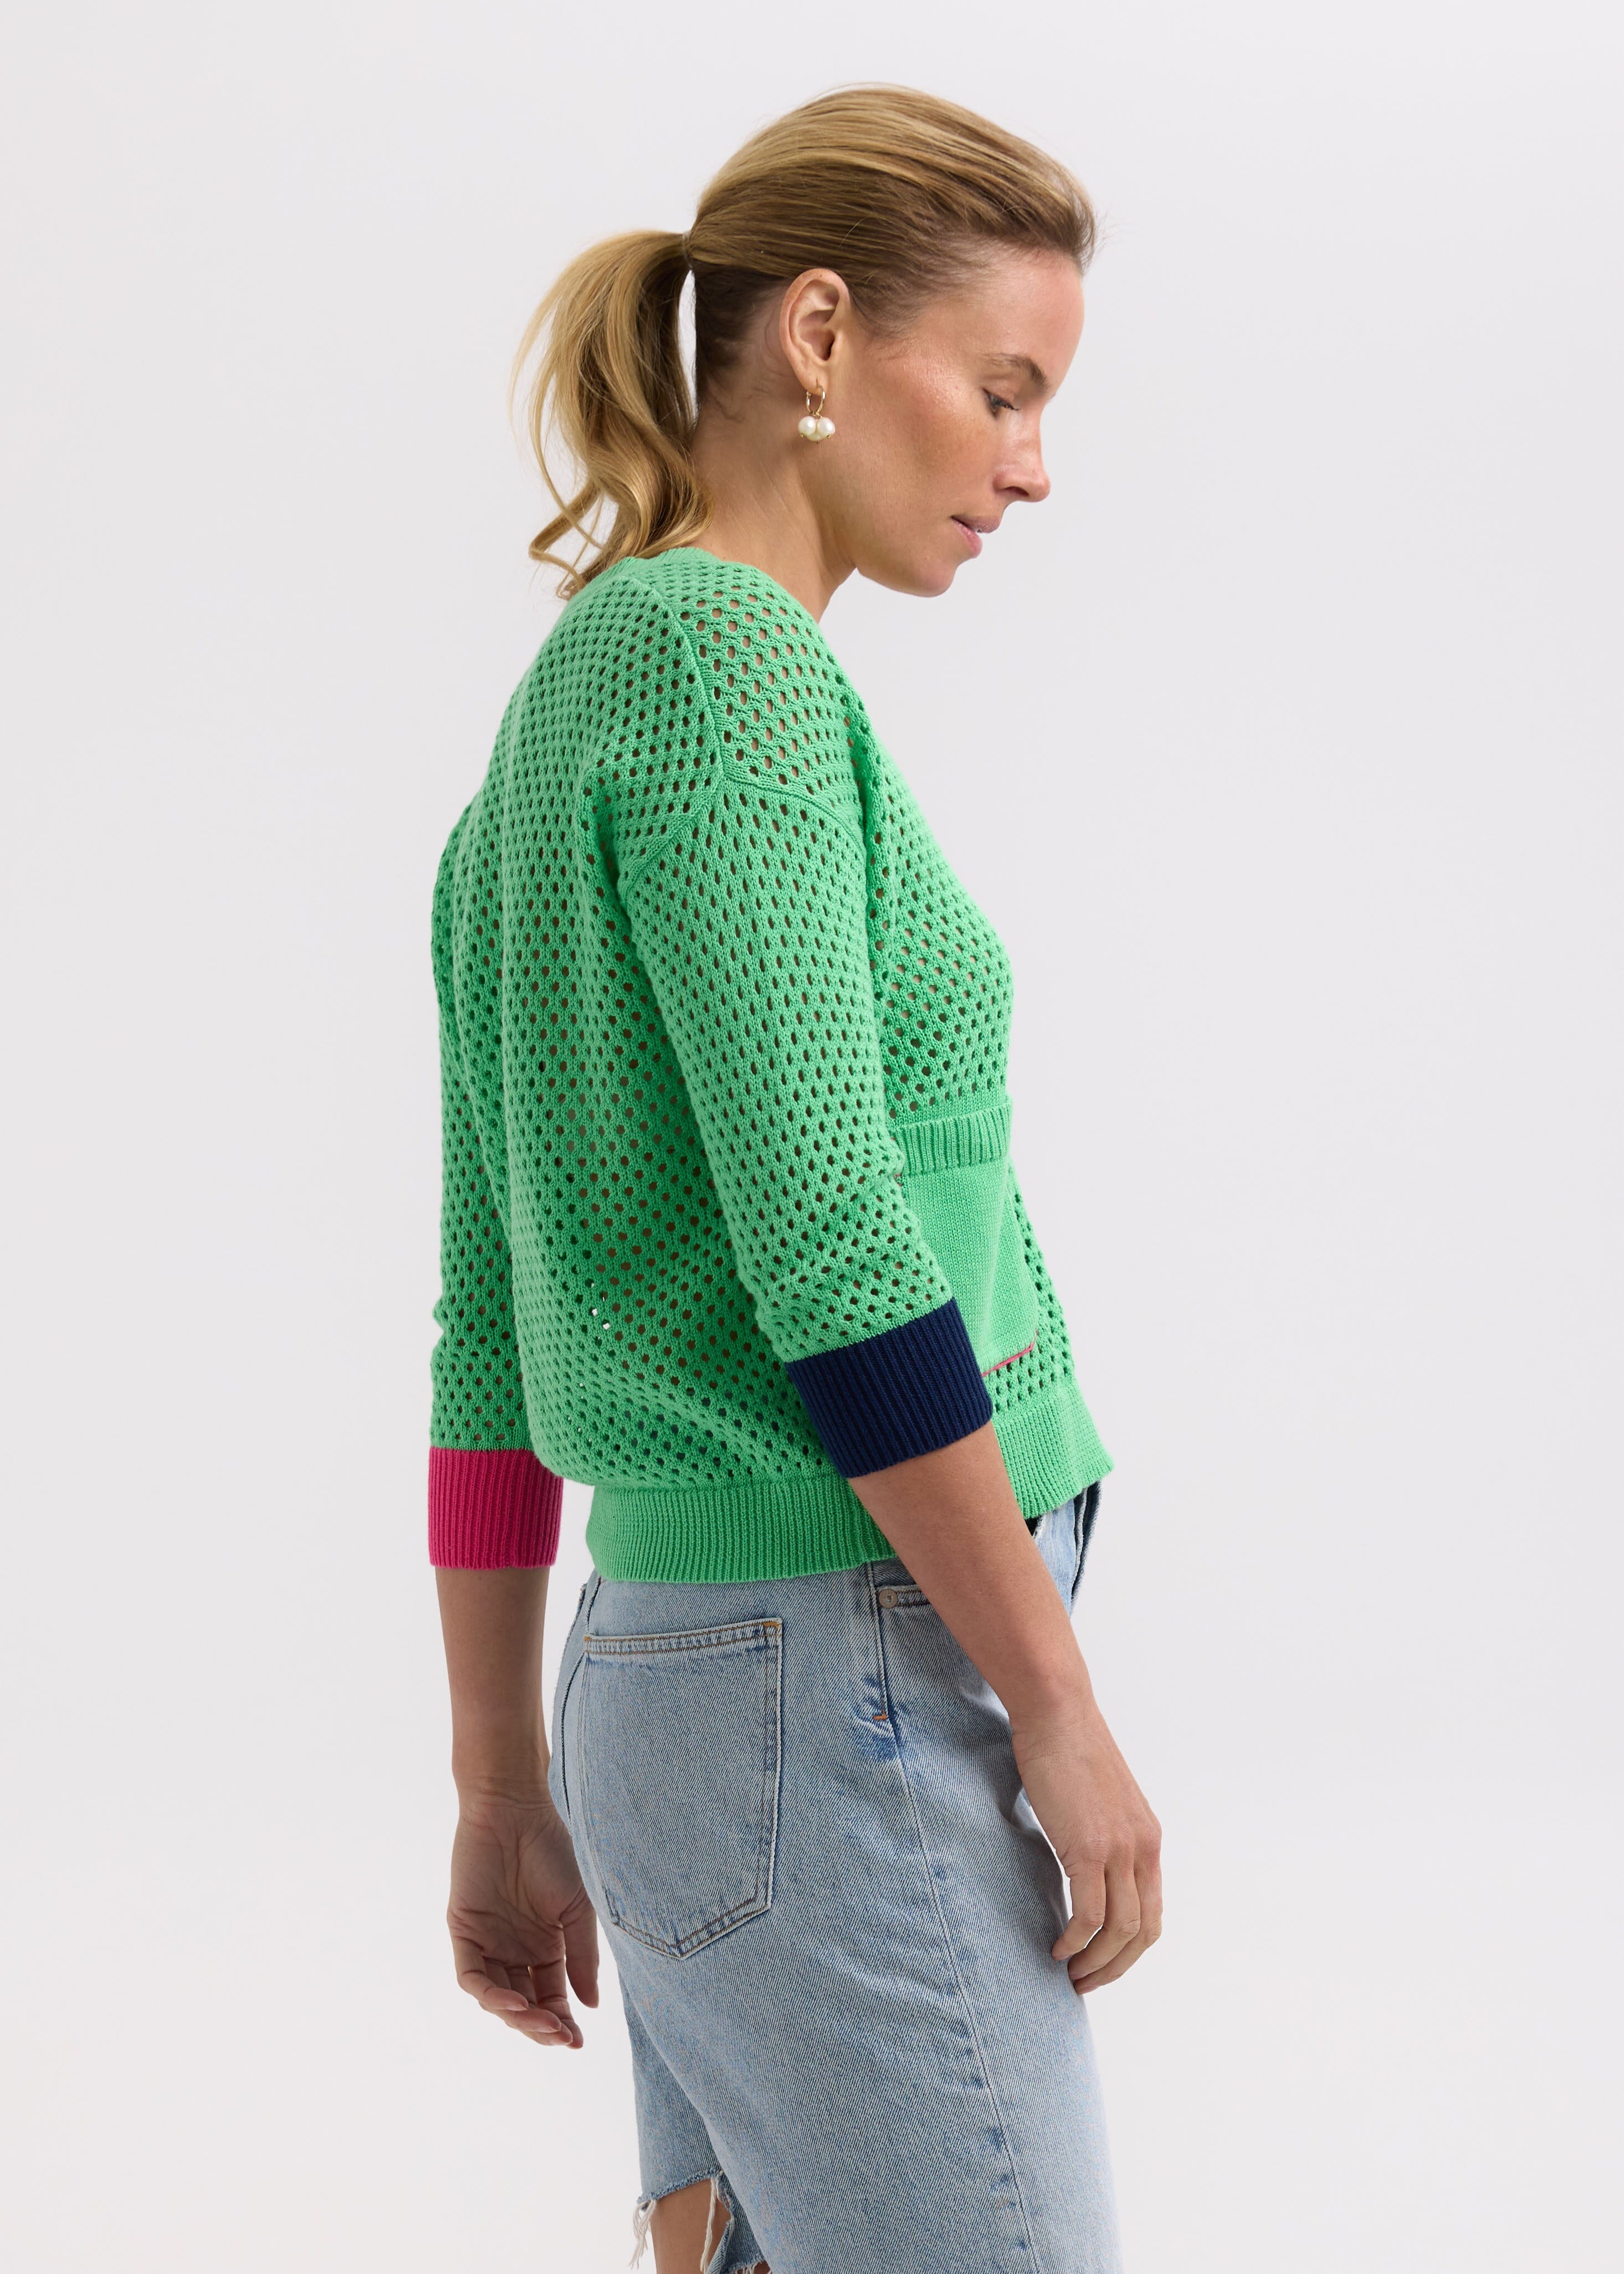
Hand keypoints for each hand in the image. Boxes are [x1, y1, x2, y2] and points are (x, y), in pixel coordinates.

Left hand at [447, 1791, 599, 2046]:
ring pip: (498, 1998)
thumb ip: (582, 1956)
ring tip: (543, 2024)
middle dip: (542, 2027)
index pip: (552, 1997)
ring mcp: (488, 1943)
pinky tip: (515, 2002)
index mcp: (546, 1945)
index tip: (577, 2042)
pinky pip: (472, 1977)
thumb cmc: (553, 1850)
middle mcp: (515, 1950)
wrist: (516, 1809)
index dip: (562, 2023)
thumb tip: (591, 2006)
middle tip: (561, 2037)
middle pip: (525, 2005)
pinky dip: (491, 1995)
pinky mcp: (464, 1933)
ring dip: (519, 2018)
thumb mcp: (578, 1908)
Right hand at [1011, 1698, 1162, 1992]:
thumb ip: (1100, 1835)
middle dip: (1116, 1967)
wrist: (1057, 1712)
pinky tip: (1057, 1948)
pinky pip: (1089, 1914)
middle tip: (1085, 1983)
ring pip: (1119, 1930)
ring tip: (1069, 1974)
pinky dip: (1075, 1940)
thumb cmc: (1067, 1748)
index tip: (1100, 1964)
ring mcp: (1119, 1849)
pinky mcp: (1089, 1847)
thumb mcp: (1097, 1801)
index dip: (1129, 1950)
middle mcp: (1143, 1848)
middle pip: (1143, 1932)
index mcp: (1148, 1839)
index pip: (1152, 1914)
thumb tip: (1080, 1864)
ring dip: (1095, 1962)